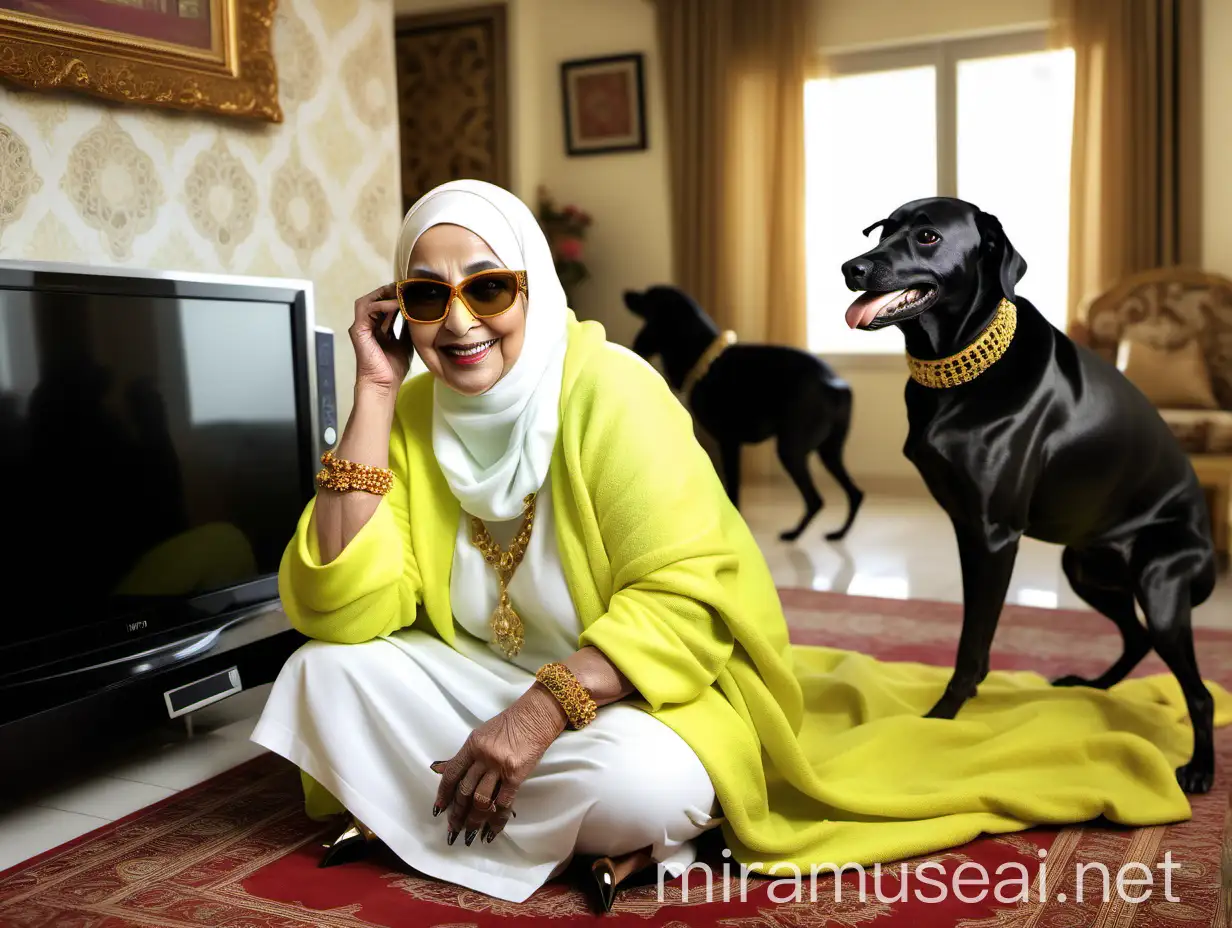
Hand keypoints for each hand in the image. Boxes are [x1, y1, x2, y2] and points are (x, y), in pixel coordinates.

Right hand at [351, 283, 411, 395]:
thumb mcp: (406, 341)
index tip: (413, 292)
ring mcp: (361, 326)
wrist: (384, 384)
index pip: (385, 304)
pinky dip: (383, 304)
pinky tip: (398, 304)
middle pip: (376, 298)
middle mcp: (367, 324)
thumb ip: (408, 327)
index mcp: (377, 326)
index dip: (397, 295)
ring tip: (403, 292)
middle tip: (408, 287)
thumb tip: (418, 312)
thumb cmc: (393, 367)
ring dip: (386, 294)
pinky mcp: (358, 330)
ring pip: (370, 300)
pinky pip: (368, 309)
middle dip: (391, 291)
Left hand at [431, 685, 566, 845]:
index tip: (438, 811)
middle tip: (453, 830)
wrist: (536, 717)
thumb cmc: (508, 725)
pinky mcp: (516, 775)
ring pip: (481, 800)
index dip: (443, 795)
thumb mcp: (480, 735)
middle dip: (457, 814)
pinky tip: (491, 831)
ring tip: (470, 834)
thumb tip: (437, 768)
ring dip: (474, 820)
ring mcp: (499, 766)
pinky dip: (496, 820)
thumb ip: (463, 756)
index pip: (452, 774)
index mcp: (471, 745)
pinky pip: (504, 802)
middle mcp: (483, 756)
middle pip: (464, 791)